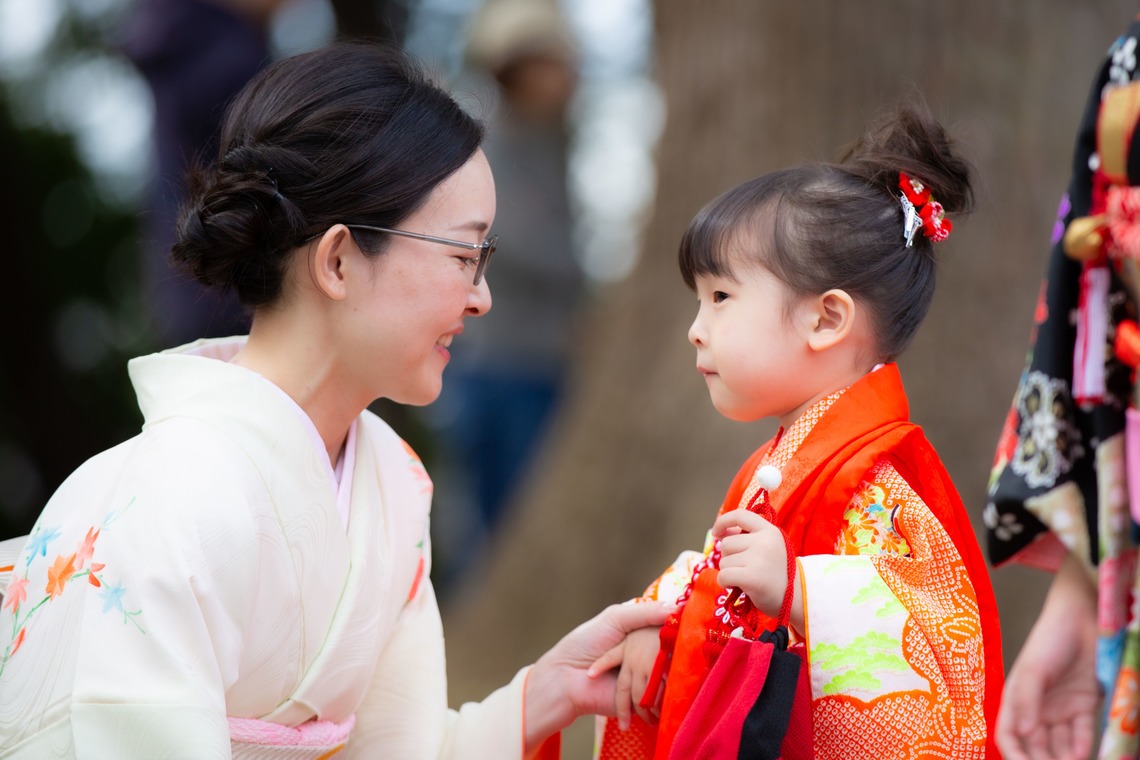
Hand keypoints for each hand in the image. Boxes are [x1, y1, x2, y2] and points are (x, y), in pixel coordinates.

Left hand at [523, 601, 673, 753]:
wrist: (567, 678)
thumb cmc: (586, 643)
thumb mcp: (615, 618)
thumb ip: (645, 611)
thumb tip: (677, 607)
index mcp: (643, 631)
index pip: (670, 626)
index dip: (676, 626)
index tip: (683, 625)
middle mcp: (648, 652)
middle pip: (673, 649)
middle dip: (668, 650)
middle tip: (667, 649)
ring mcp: (648, 676)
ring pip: (670, 672)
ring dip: (661, 671)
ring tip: (652, 668)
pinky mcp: (646, 699)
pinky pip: (662, 694)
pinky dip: (656, 689)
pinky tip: (652, 683)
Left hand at [712, 509, 793, 618]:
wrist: (798, 597)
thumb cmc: (777, 573)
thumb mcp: (767, 548)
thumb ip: (746, 538)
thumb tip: (721, 532)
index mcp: (770, 530)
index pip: (740, 515)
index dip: (723, 521)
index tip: (717, 533)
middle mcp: (765, 541)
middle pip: (726, 543)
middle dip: (729, 557)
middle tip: (746, 568)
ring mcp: (758, 558)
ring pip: (724, 561)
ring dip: (729, 572)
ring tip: (747, 578)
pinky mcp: (751, 577)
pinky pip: (723, 576)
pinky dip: (725, 583)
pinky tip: (739, 587)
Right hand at [997, 553, 1099, 759]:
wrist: (1084, 618)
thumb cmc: (1050, 639)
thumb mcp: (1033, 669)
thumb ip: (1026, 701)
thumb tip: (1022, 732)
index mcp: (1016, 698)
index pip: (1009, 734)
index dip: (1013, 753)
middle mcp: (1037, 707)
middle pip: (1035, 744)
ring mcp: (1062, 708)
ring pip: (1059, 743)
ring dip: (1062, 758)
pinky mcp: (1086, 705)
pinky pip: (1082, 733)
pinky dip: (1081, 746)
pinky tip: (1080, 755)